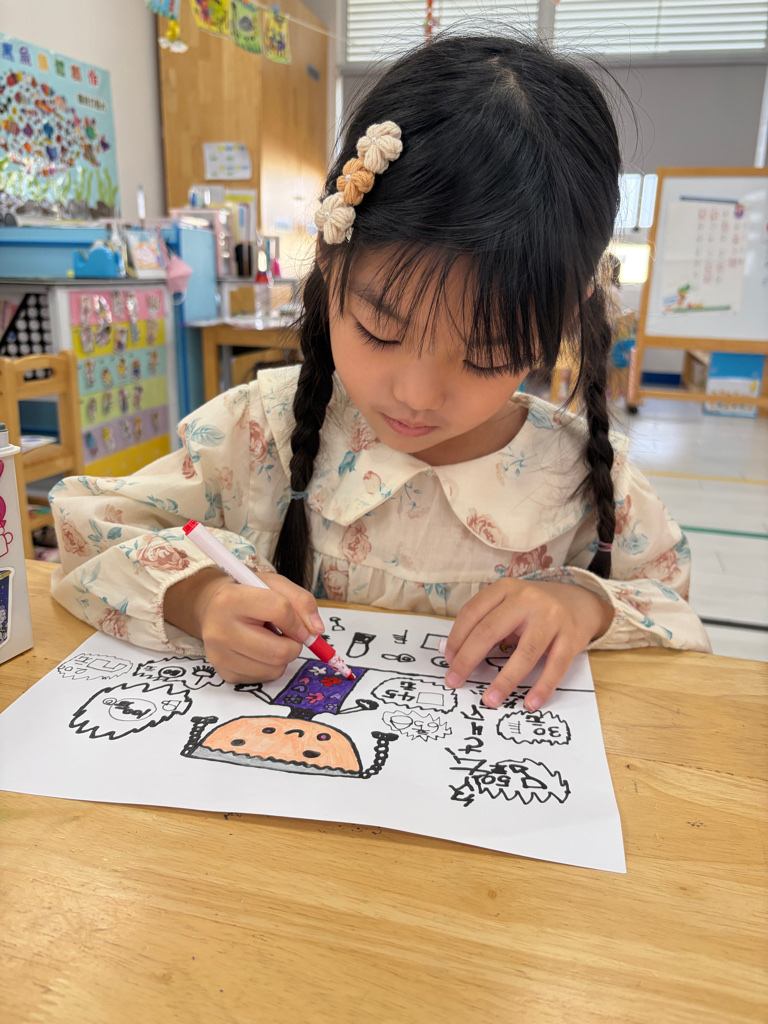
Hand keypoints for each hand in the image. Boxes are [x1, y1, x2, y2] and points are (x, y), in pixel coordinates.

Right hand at [164, 567, 324, 684]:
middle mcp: (219, 630)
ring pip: (274, 668)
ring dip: (284, 656)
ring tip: (270, 639)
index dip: (297, 619)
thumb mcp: (274, 585)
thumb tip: (316, 631)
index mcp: (230, 599)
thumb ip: (301, 601)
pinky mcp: (224, 674)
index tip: (299, 623)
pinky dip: (271, 666)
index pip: (279, 610)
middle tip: (289, 635)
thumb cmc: (248, 594)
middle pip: (278, 651)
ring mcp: (219, 656)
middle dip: (294, 644)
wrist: (214, 609)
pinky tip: (259, 650)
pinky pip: (264, 678)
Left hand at [443, 579, 613, 711]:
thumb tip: (451, 653)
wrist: (579, 603)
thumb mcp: (507, 605)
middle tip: (455, 682)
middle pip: (490, 631)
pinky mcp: (571, 637)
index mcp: (505, 588)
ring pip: (524, 653)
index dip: (456, 638)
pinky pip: (555, 666)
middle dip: (468, 660)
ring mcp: (551, 618)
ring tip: (490, 701)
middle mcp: (527, 599)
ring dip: (504, 681)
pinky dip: (542, 687)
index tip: (448, 661)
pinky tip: (530, 703)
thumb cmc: (532, 610)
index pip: (472, 612)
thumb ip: (483, 623)